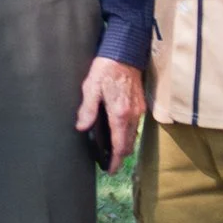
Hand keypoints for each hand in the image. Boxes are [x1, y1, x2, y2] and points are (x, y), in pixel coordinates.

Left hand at [74, 56, 147, 174]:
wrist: (125, 53)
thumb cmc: (106, 69)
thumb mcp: (90, 88)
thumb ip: (87, 110)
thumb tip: (82, 128)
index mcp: (120, 114)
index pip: (120, 145)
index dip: (115, 160)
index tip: (111, 170)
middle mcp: (133, 115)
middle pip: (129, 144)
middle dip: (120, 156)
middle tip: (110, 163)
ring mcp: (139, 110)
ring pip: (133, 135)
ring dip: (125, 145)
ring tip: (113, 151)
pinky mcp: (141, 104)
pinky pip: (135, 125)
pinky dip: (128, 133)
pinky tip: (119, 133)